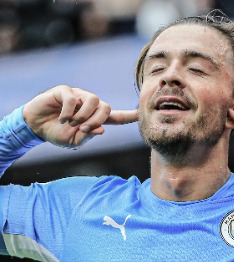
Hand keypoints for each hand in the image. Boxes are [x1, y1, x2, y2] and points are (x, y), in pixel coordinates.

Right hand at [23, 85, 137, 147]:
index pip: (115, 117)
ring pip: (94, 100)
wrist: (35, 127)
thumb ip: (87, 136)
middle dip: (98, 120)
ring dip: (85, 115)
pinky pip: (73, 98)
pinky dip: (69, 111)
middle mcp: (89, 105)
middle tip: (84, 129)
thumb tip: (102, 129)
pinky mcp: (64, 91)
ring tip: (73, 124)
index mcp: (94, 118)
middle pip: (106, 107)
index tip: (141, 114)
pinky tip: (62, 119)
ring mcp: (78, 96)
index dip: (128, 116)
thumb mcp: (73, 140)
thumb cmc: (56, 133)